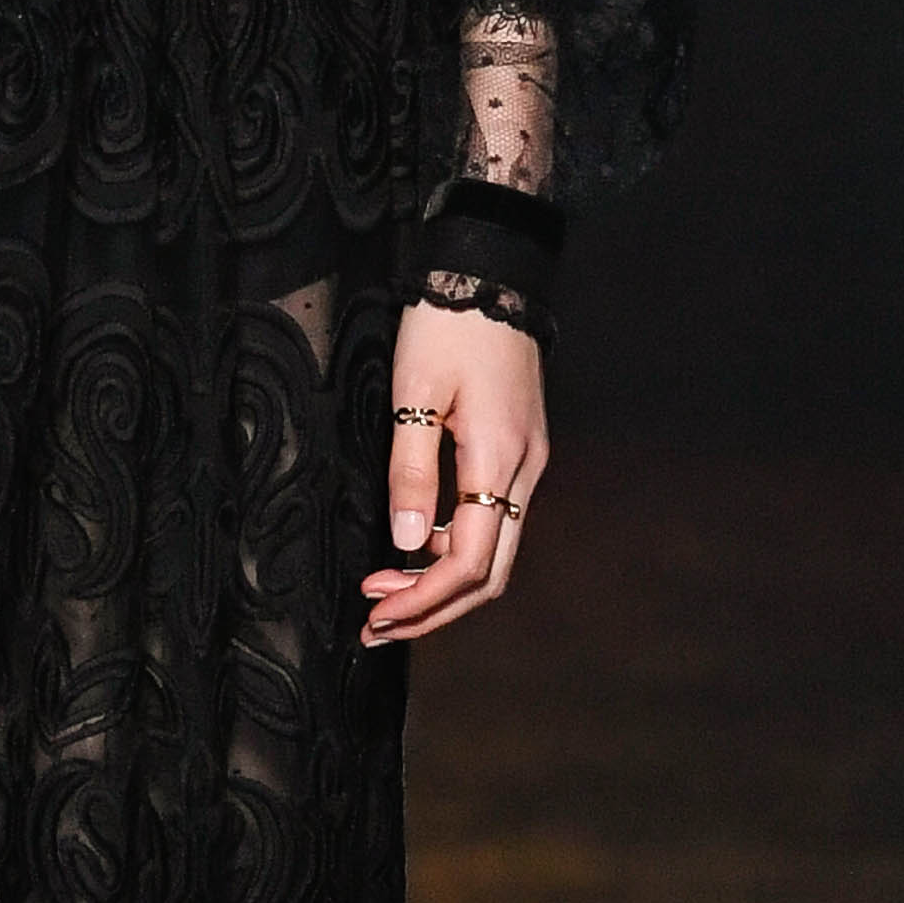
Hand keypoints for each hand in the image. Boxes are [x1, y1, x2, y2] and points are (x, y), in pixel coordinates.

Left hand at [358, 303, 547, 648]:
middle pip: (489, 574)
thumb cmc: (447, 326)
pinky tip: (412, 547)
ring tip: (383, 593)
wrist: (489, 275)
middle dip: (433, 610)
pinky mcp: (516, 451)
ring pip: (493, 551)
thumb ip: (411, 471)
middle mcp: (524, 471)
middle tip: (377, 627)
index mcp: (498, 461)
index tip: (378, 618)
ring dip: (440, 582)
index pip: (468, 563)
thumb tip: (405, 544)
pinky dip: (452, 548)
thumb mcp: (415, 393)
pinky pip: (492, 520)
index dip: (423, 602)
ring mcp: (525, 463)